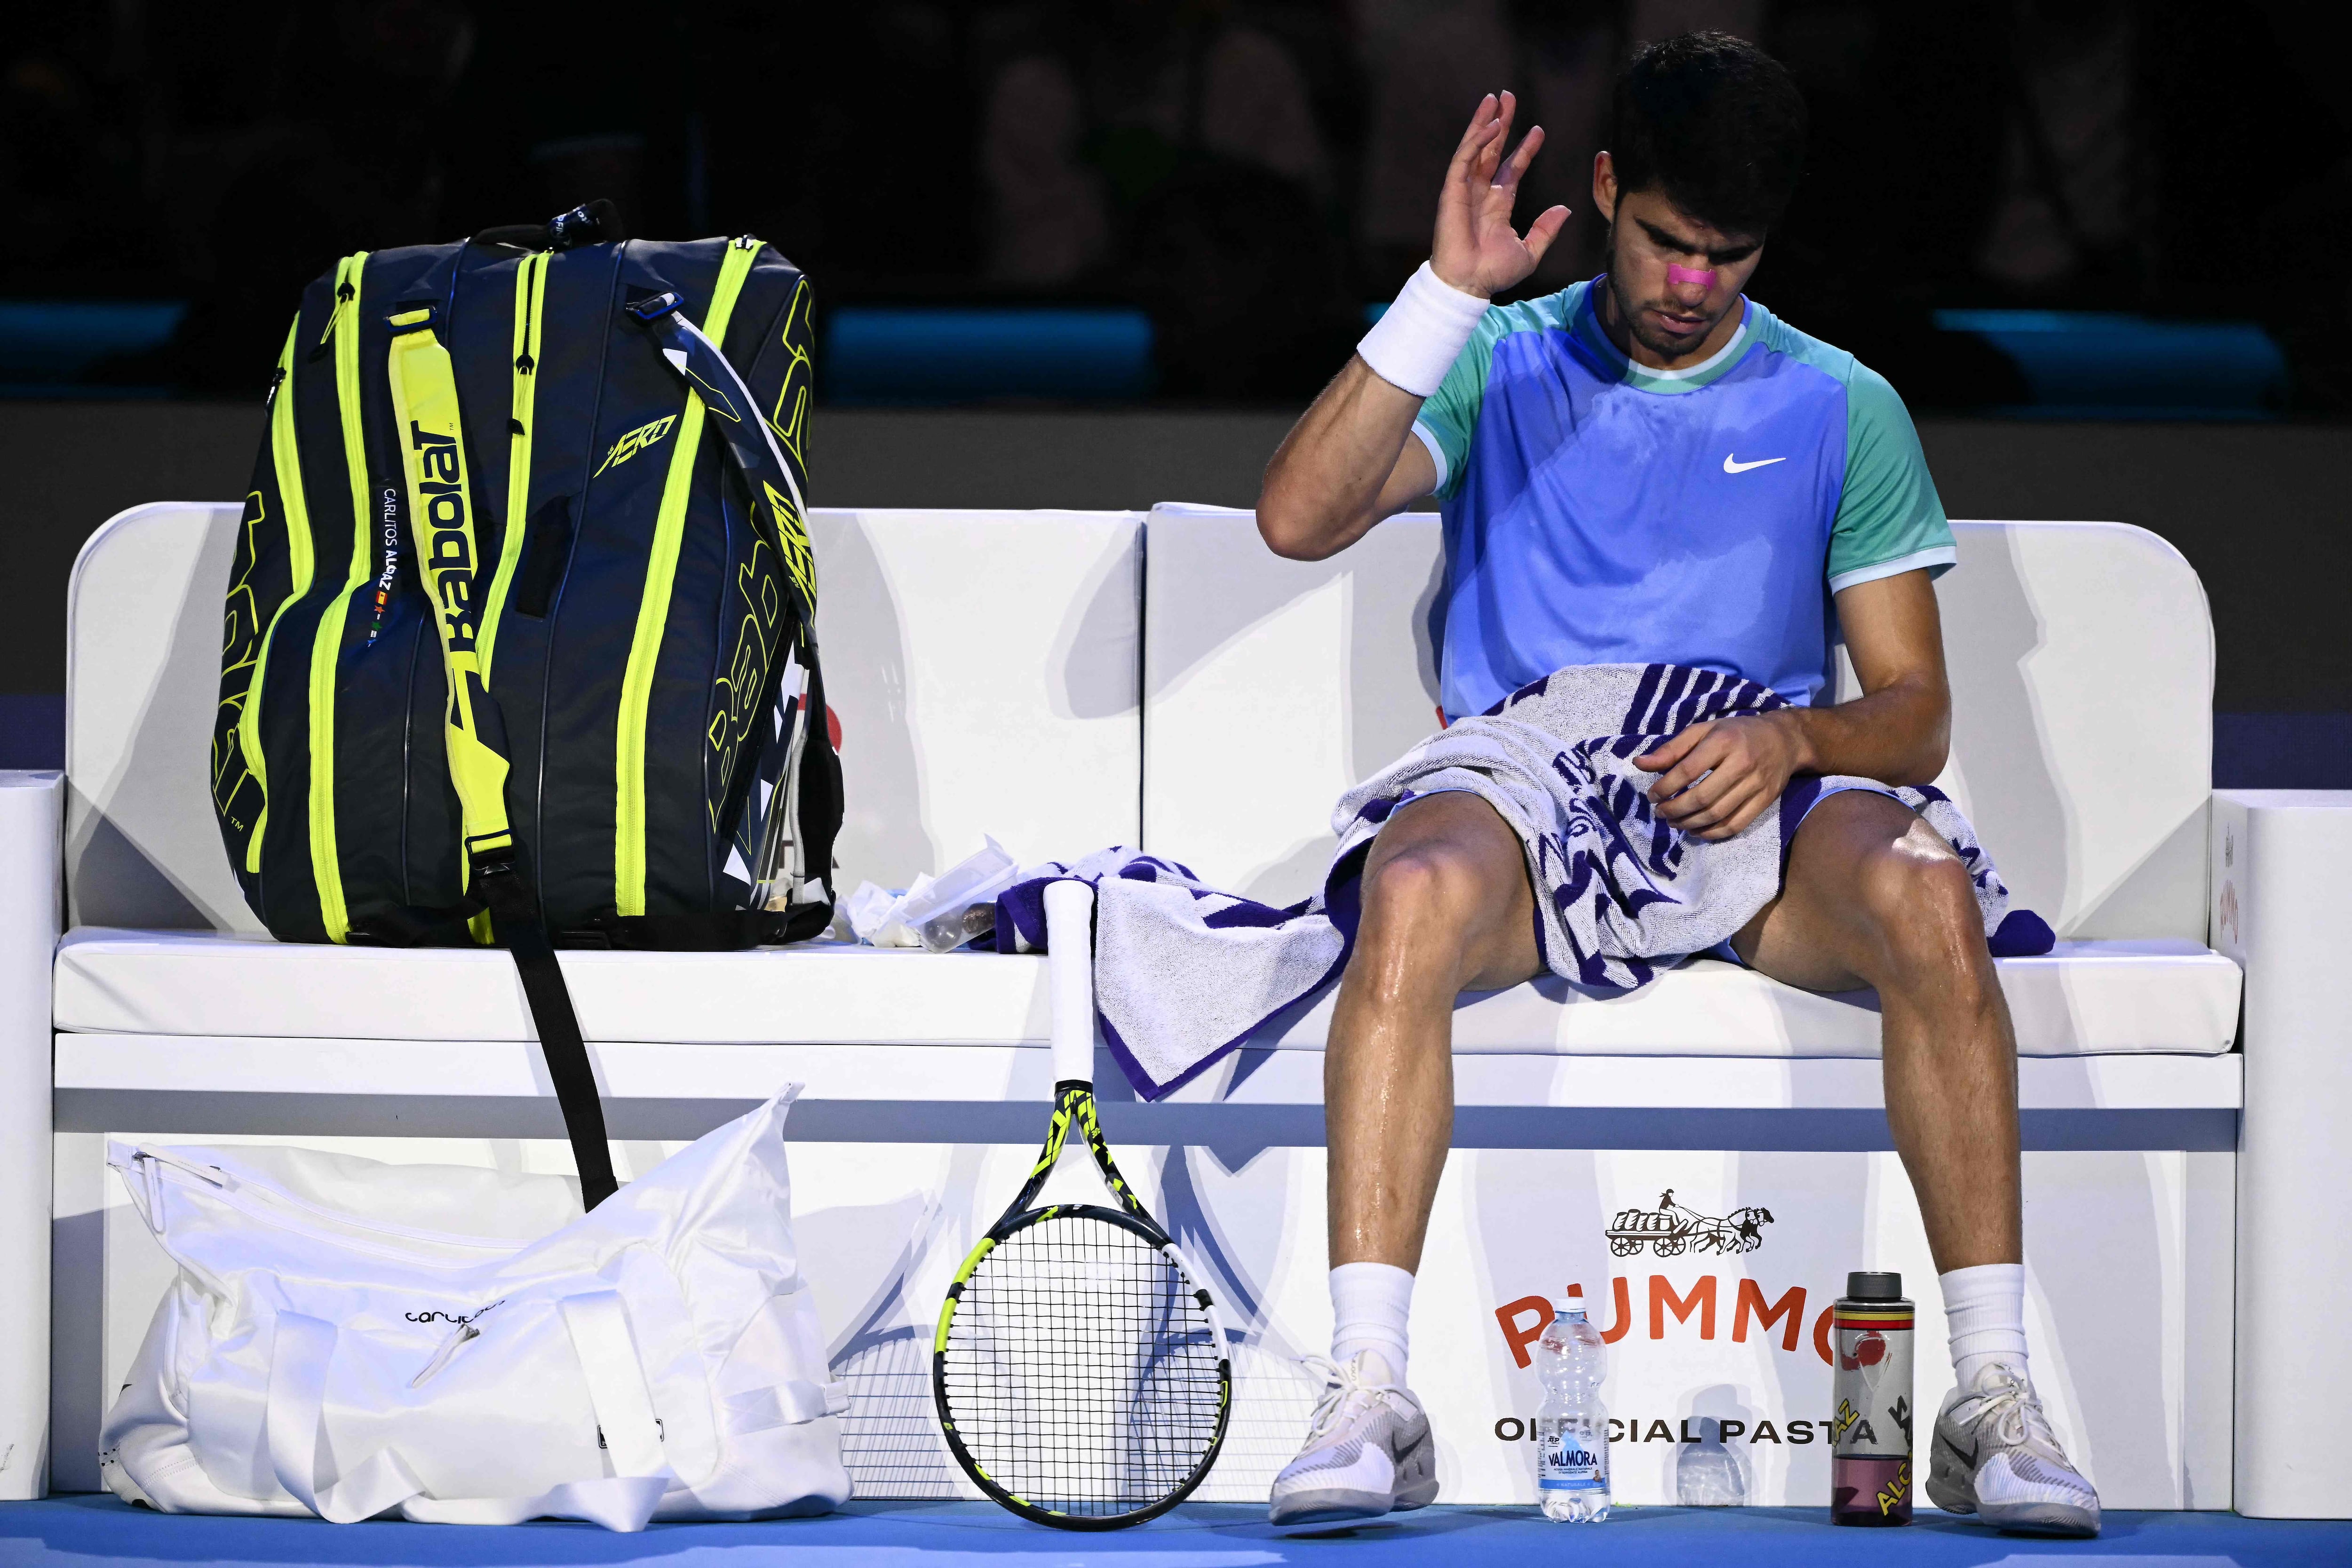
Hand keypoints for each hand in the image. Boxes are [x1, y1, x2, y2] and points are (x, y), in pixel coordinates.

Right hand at [1431, 91, 1571, 298]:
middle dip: (1501, 122)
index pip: (1511, 169)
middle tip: (1508, 97)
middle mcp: (1480, 193)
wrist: (1470, 284)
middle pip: (1491, 149)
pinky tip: (1491, 126)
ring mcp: (1465, 191)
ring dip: (1484, 122)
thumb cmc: (1493, 273)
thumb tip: (1565, 209)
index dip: (1524, 150)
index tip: (1538, 131)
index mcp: (1497, 205)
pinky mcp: (1452, 192)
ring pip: (1475, 148)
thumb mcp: (1530, 251)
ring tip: (1495, 98)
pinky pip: (1464, 160)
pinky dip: (1476, 141)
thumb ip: (1546, 230)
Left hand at [1634, 713, 1809, 841]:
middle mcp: (1741, 764)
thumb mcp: (1703, 731)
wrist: (1784, 740)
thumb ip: (1672, 749)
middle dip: (1674, 810)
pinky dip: (1712, 833)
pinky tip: (1696, 830)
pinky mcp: (1765, 801)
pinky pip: (1735, 825)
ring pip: (1717, 815)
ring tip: (1674, 822)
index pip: (1687, 771)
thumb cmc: (1736, 733)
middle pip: (1702, 797)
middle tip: (1660, 813)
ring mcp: (1756, 785)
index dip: (1665, 787)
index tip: (1652, 796)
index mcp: (1723, 742)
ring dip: (1689, 824)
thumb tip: (1639, 763)